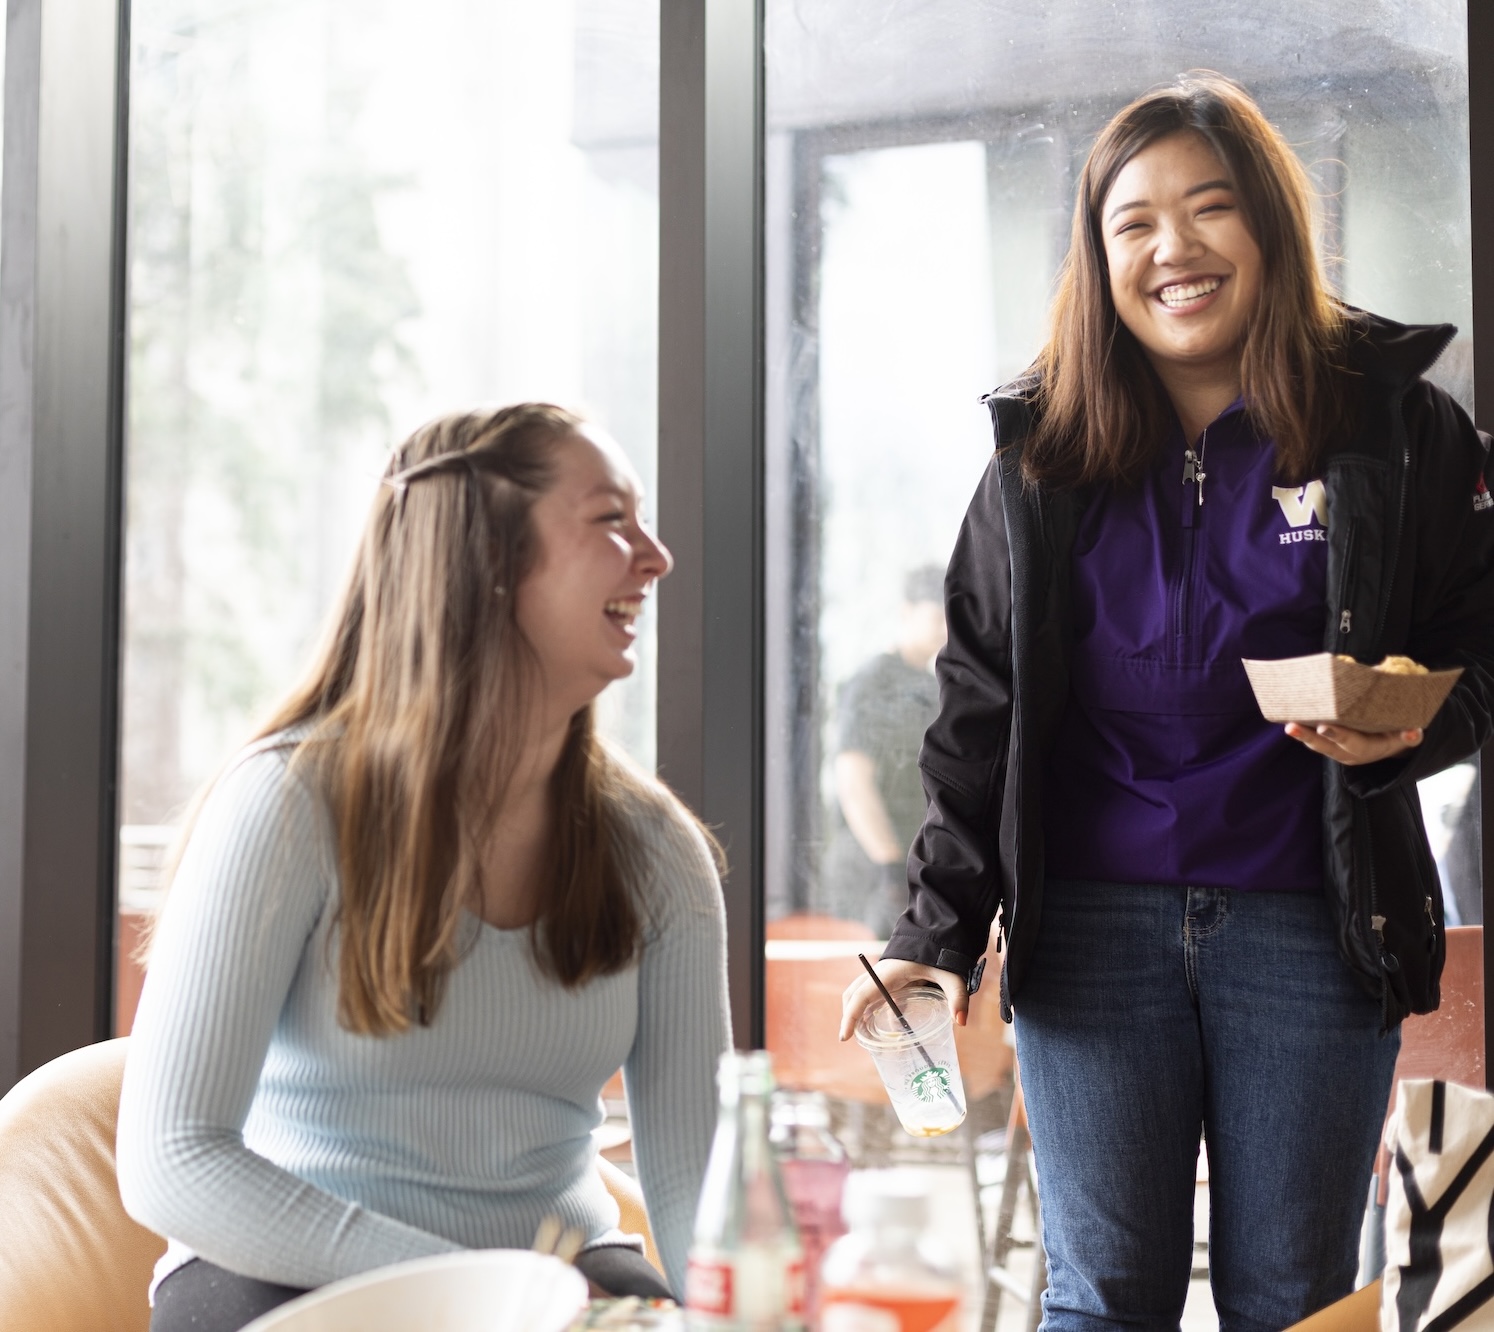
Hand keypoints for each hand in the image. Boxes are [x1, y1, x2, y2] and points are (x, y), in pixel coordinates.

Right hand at [839, 958, 967, 1041]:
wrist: (936, 931)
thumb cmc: (940, 951)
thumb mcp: (950, 975)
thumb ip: (957, 997)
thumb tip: (960, 1022)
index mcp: (888, 973)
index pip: (861, 997)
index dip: (850, 1017)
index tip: (844, 1037)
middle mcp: (880, 974)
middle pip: (853, 994)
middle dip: (848, 1015)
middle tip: (850, 1037)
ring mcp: (882, 974)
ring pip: (858, 992)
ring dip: (855, 1010)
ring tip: (862, 1034)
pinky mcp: (889, 976)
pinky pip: (871, 992)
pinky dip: (869, 1006)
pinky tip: (882, 1021)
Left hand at [1283, 722, 1423, 765]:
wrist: (1386, 745)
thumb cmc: (1396, 735)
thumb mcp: (1406, 737)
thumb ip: (1409, 736)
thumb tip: (1412, 731)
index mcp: (1367, 750)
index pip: (1351, 743)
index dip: (1338, 735)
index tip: (1325, 726)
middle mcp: (1347, 752)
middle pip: (1325, 746)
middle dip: (1308, 736)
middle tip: (1291, 727)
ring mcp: (1334, 749)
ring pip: (1314, 743)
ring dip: (1299, 733)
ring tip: (1284, 722)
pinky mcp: (1326, 743)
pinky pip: (1311, 736)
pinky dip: (1301, 727)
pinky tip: (1286, 714)